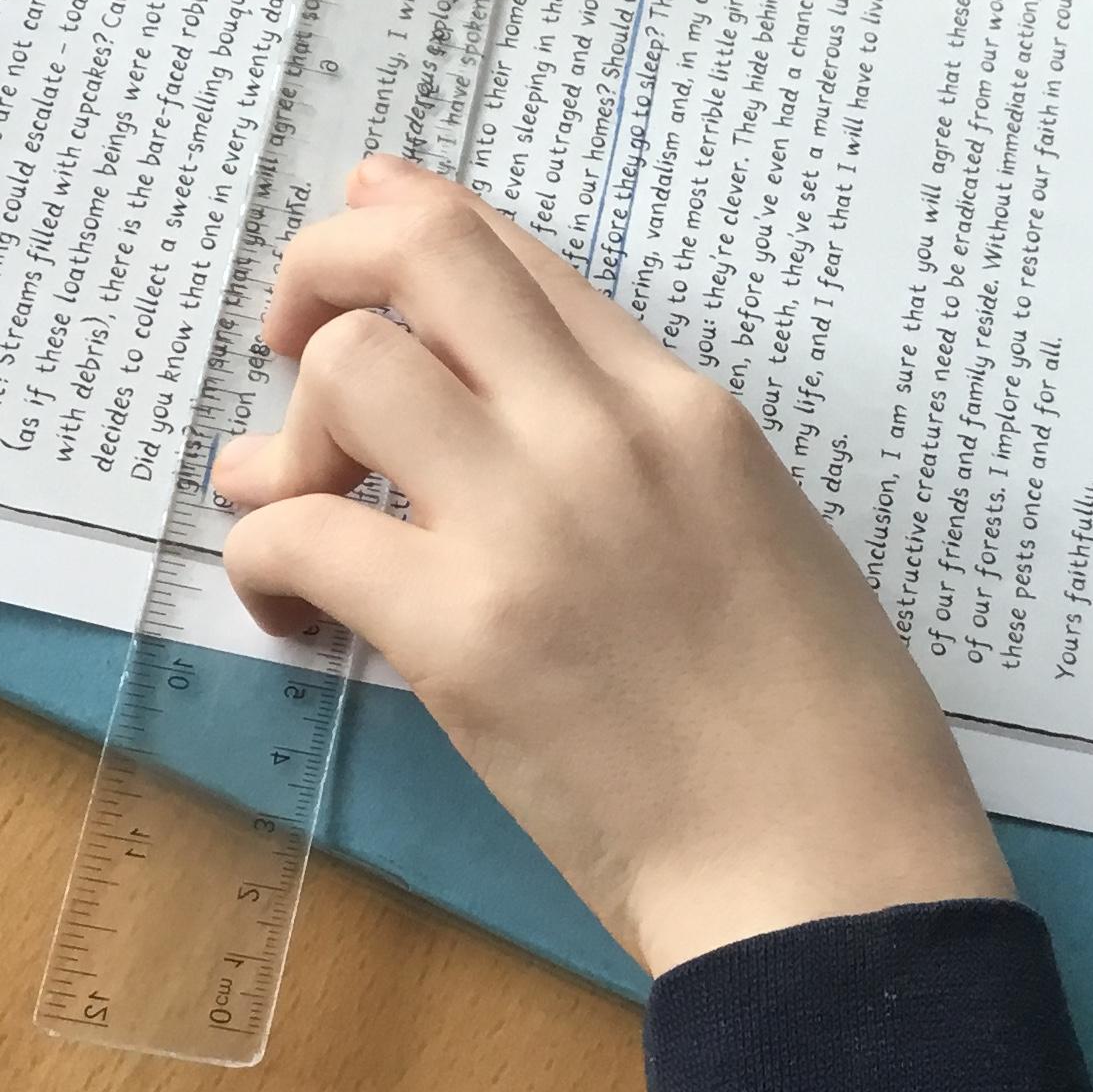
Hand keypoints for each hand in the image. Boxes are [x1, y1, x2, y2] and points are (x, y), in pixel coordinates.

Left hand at [210, 158, 1011, 974]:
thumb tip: (519, 438)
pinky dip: (263, 560)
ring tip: (294, 508)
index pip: (517, 256)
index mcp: (687, 409)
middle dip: (319, 271)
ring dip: (288, 432)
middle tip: (287, 344)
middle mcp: (605, 433)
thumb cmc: (824, 735)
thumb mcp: (766, 536)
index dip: (407, 223)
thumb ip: (652, 464)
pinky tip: (292, 613)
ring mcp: (532, 524)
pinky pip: (299, 531)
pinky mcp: (462, 634)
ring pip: (346, 370)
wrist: (828, 869)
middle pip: (419, 257)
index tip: (355, 235)